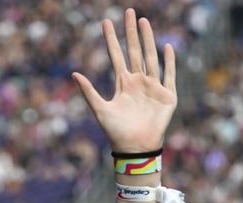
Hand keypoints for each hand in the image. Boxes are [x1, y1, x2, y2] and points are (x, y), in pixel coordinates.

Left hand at [72, 9, 176, 152]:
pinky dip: (169, 62)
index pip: (116, 55)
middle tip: (129, 12)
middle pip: (135, 51)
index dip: (112, 39)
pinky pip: (168, 75)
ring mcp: (153, 87)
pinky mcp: (166, 96)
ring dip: (148, 40)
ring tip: (144, 22)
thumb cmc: (116, 132)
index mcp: (123, 84)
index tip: (106, 22)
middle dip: (132, 32)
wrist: (135, 148)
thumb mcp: (100, 109)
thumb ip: (88, 92)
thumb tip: (74, 73)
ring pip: (151, 57)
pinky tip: (167, 47)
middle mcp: (138, 81)